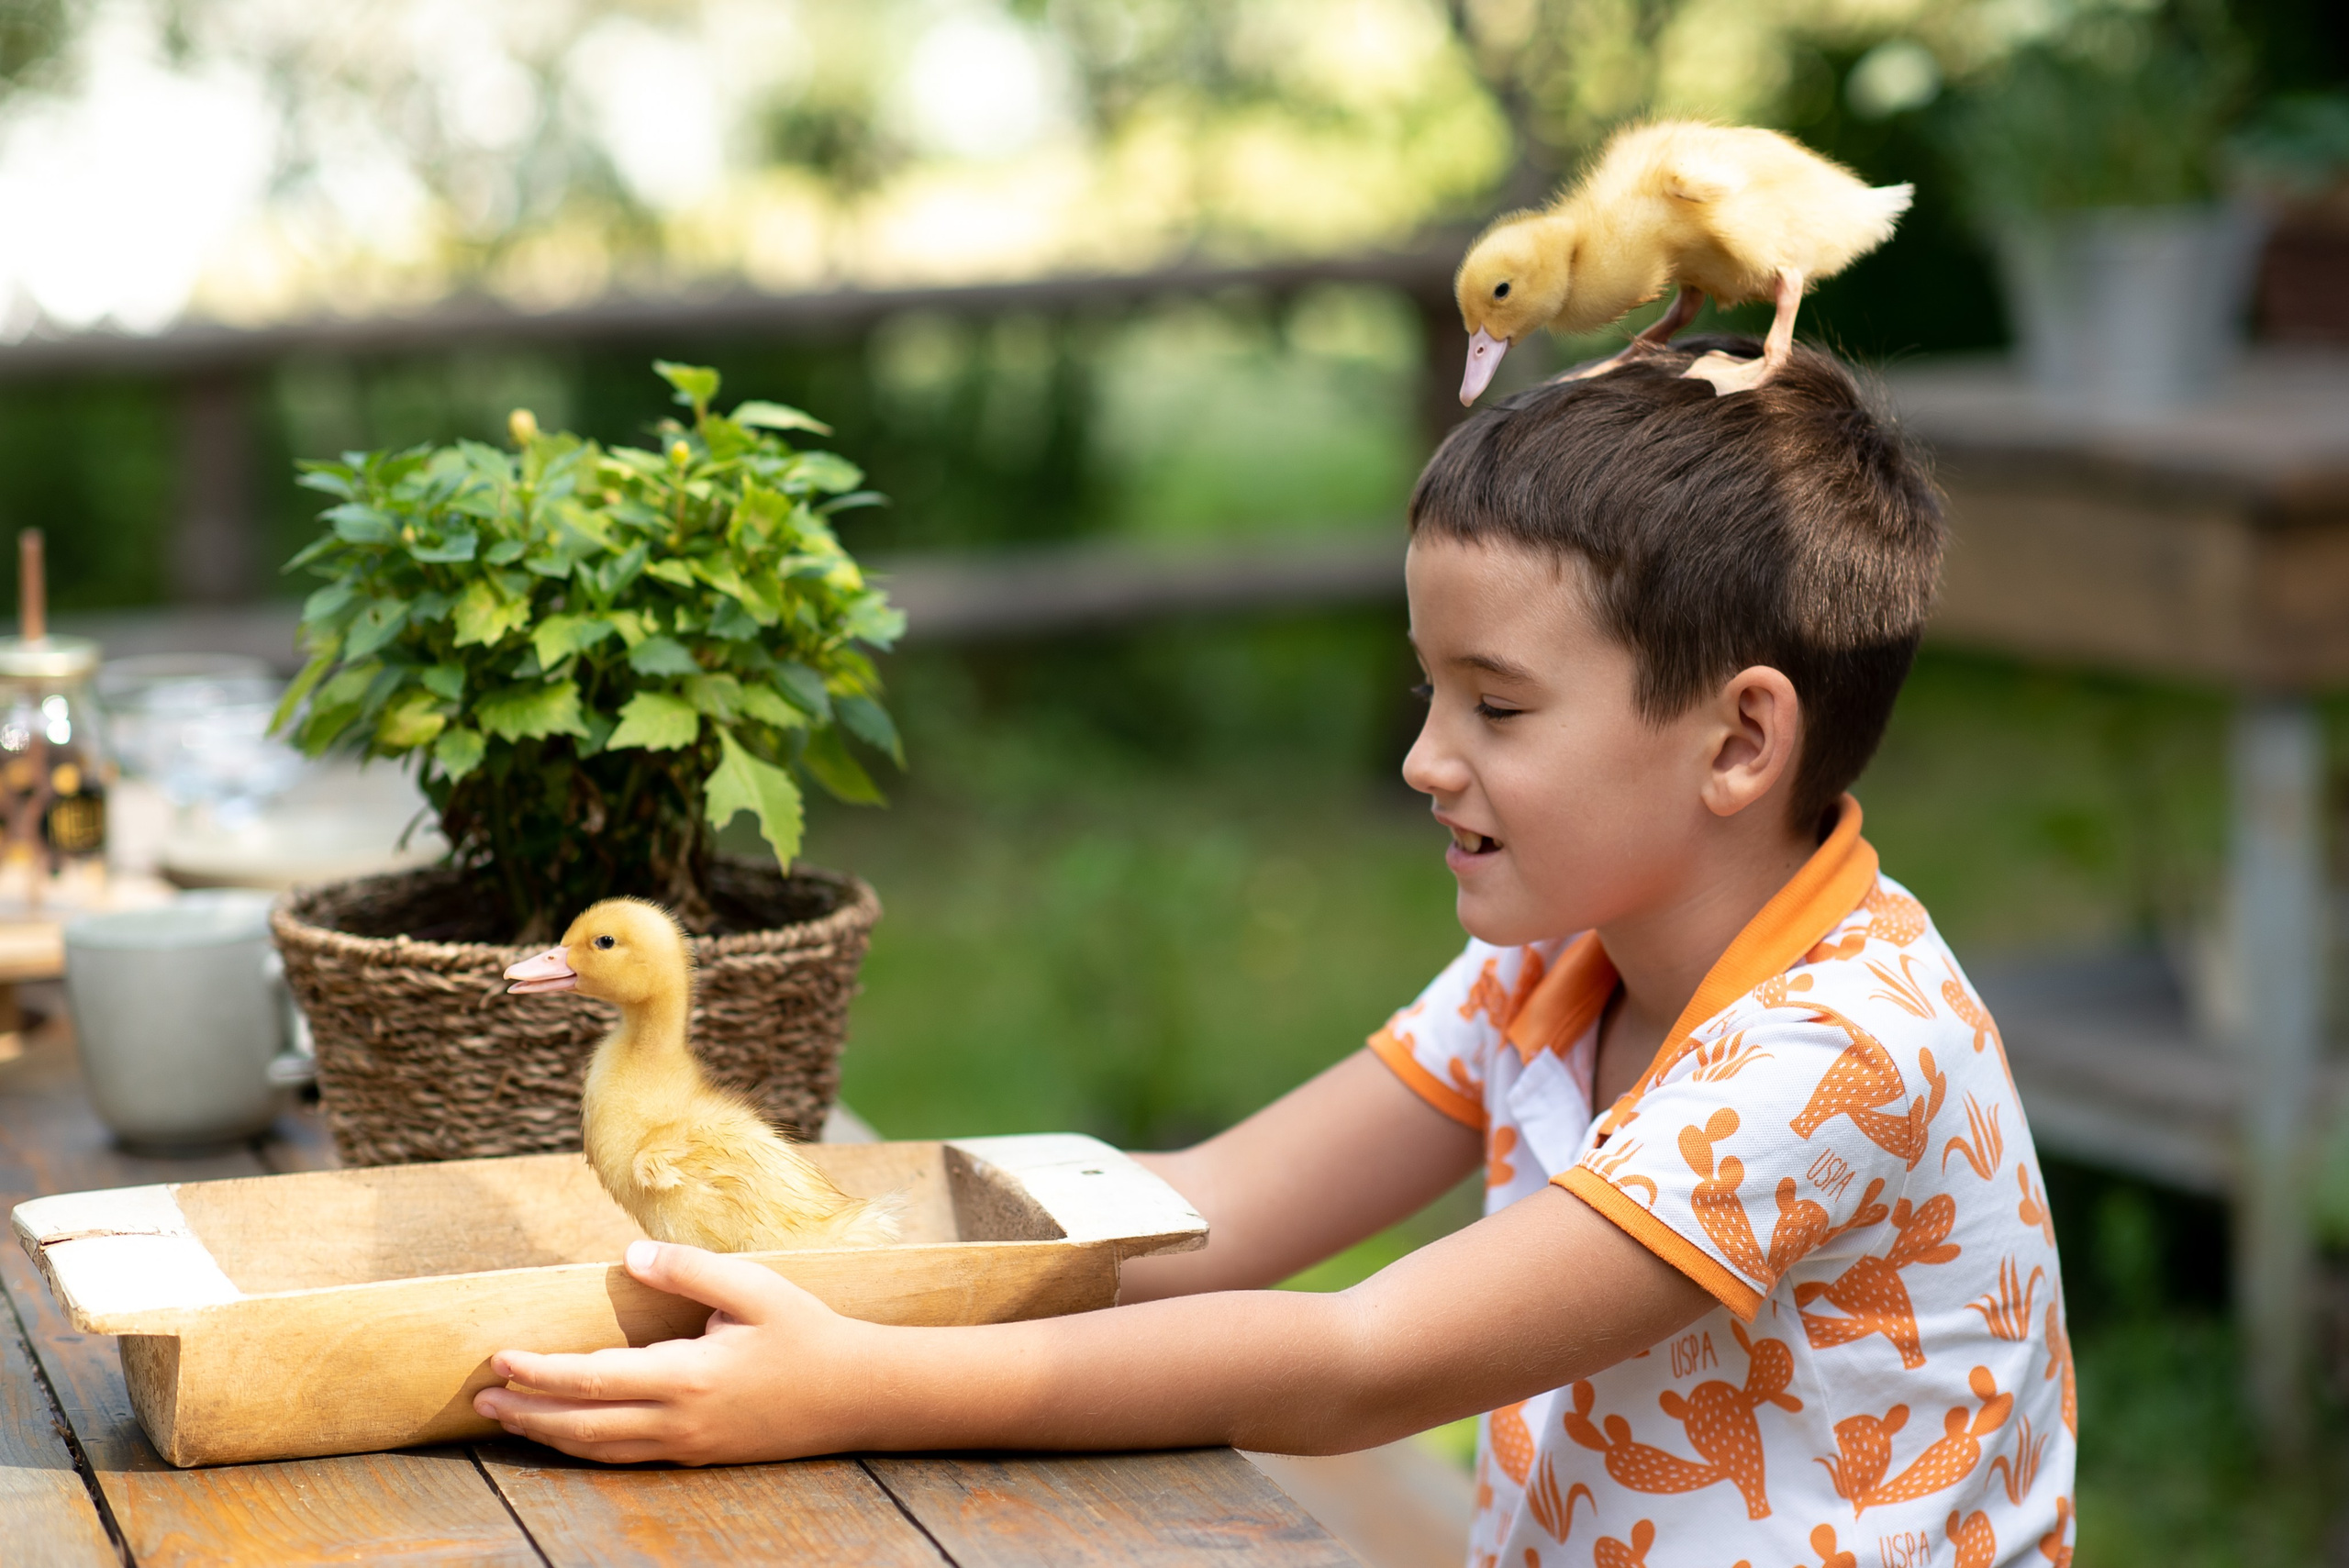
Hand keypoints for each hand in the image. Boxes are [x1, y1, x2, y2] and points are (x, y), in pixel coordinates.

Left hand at [473, 1239, 870, 1464]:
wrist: (856, 1394)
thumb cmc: (807, 1333)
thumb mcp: (755, 1287)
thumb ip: (691, 1270)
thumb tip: (630, 1256)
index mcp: (686, 1378)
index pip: (590, 1378)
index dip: (538, 1373)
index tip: (499, 1359)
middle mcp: (678, 1422)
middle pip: (580, 1426)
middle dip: (526, 1413)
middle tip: (481, 1401)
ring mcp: (687, 1447)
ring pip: (599, 1450)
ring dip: (548, 1435)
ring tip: (510, 1419)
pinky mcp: (699, 1457)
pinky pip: (625, 1458)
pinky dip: (585, 1448)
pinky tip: (571, 1433)